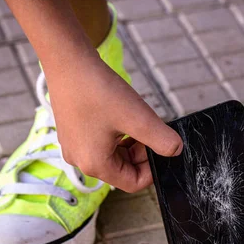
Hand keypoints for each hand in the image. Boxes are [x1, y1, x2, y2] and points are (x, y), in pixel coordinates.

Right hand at [45, 52, 182, 192]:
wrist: (67, 60)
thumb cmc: (97, 89)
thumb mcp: (138, 117)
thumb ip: (161, 139)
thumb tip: (176, 151)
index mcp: (95, 164)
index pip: (133, 183)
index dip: (152, 168)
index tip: (159, 145)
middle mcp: (80, 161)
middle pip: (124, 169)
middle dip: (141, 152)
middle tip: (147, 127)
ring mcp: (74, 147)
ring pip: (114, 155)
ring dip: (131, 142)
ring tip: (134, 118)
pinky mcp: (73, 133)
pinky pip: (102, 143)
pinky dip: (117, 133)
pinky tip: (120, 113)